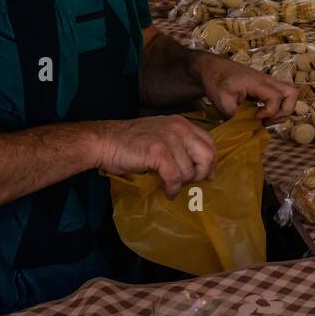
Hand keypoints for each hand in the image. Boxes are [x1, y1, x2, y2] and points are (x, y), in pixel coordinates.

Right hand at [92, 114, 217, 197]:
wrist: (104, 141)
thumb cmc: (130, 142)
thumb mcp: (161, 134)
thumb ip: (180, 144)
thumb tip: (200, 167)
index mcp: (182, 123)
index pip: (209, 142)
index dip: (210, 162)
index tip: (206, 175)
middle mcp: (179, 129)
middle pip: (207, 155)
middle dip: (202, 173)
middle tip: (191, 183)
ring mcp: (169, 139)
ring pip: (190, 170)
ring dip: (182, 184)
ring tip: (172, 186)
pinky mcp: (158, 153)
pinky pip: (175, 177)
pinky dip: (173, 189)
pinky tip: (168, 192)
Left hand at [193, 53, 296, 120]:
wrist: (213, 67)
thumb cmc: (217, 81)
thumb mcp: (220, 99)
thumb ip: (232, 114)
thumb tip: (241, 126)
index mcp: (257, 83)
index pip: (276, 97)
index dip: (270, 112)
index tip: (255, 117)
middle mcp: (268, 81)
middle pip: (292, 93)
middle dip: (285, 111)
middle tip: (269, 120)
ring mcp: (268, 82)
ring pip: (290, 94)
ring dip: (283, 110)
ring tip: (267, 119)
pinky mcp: (266, 86)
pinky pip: (281, 96)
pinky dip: (278, 108)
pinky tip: (263, 115)